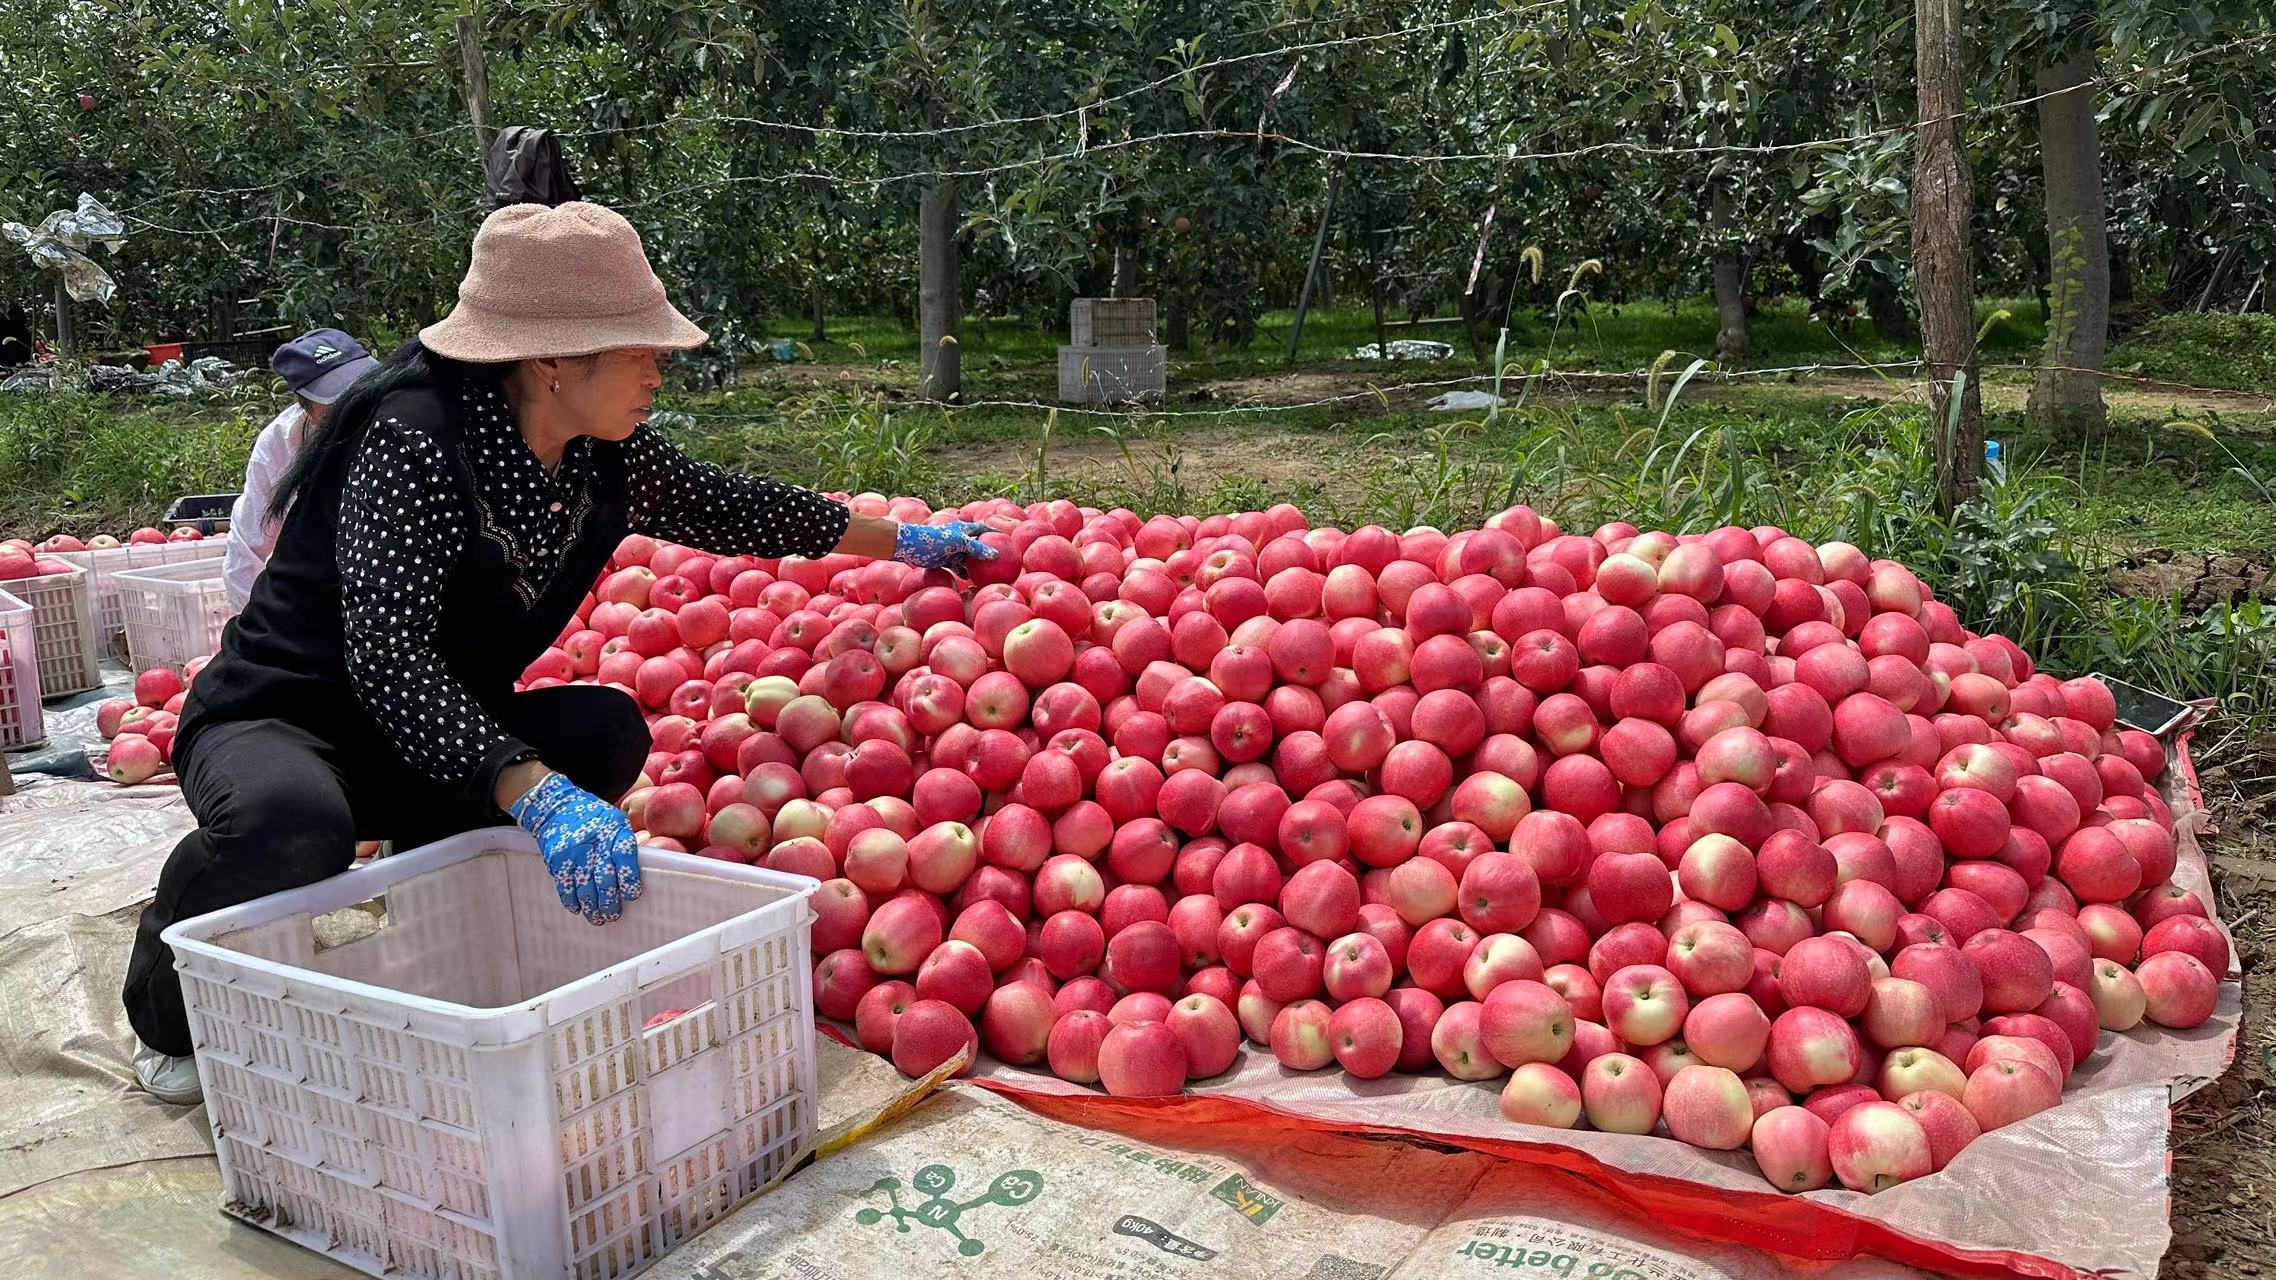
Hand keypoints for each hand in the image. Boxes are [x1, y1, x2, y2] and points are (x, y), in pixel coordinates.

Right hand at [511, 772, 641, 924]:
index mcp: (613, 833)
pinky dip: (572, 902)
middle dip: (610, 903)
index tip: (632, 894)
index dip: (629, 880)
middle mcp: (594, 844)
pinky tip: (579, 908)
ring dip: (592, 908)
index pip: (625, 859)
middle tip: (613, 914)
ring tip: (598, 917)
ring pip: (584, 889)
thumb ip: (625, 845)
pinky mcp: (557, 862)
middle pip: (604, 880)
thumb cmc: (594, 817)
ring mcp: (574, 854)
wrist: (557, 807)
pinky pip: (565, 888)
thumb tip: (640, 873)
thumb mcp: (616, 822)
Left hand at [892, 520, 998, 573]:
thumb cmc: (934, 540)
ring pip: (968, 558)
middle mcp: (959, 539)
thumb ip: (976, 548)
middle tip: (1000, 559)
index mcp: (963, 530)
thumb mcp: (958, 542)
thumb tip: (995, 555)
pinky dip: (964, 573)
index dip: (994, 532)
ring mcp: (952, 550)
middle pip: (977, 545)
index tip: (1006, 537)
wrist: (911, 546)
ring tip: (988, 573)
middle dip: (987, 551)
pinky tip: (969, 579)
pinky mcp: (945, 561)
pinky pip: (958, 568)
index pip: (982, 529)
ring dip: (976, 565)